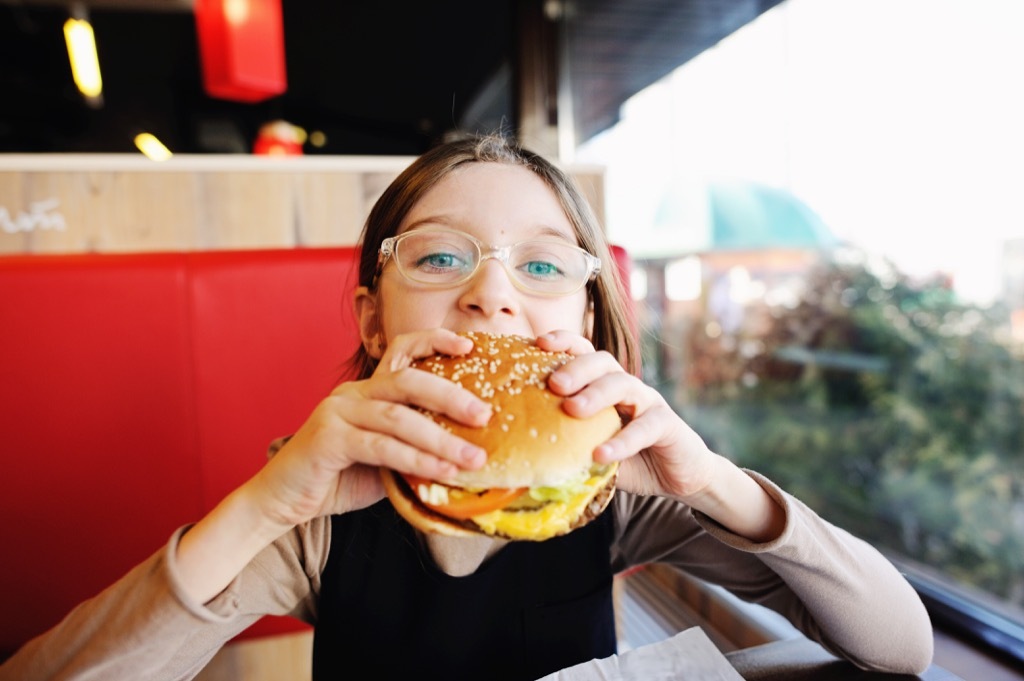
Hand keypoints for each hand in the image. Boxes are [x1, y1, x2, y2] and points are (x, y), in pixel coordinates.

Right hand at [249, 328, 491, 529]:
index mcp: (367, 390)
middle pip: (409, 380)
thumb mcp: (385, 460)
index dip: (435, 341)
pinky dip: (416, 459)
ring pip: (399, 417)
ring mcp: (337, 412)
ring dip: (442, 439)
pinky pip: (381, 446)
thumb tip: (468, 456)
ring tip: (474, 458)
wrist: (282, 502)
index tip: (470, 346)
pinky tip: (441, 472)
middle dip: (452, 396)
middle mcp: (352, 393)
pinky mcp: (328, 439)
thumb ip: (415, 449)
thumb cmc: (337, 480)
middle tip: (485, 416)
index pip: (401, 350)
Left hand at [536, 331, 715, 500]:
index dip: (563, 342)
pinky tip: (601, 454)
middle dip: (576, 367)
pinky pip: (646, 427)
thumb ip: (566, 445)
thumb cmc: (629, 458)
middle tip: (554, 383)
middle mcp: (626, 386)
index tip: (537, 343)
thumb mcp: (591, 448)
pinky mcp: (668, 425)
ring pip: (624, 385)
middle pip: (602, 362)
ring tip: (573, 409)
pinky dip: (623, 441)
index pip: (583, 353)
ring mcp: (648, 402)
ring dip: (597, 394)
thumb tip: (521, 454)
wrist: (677, 476)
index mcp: (603, 385)